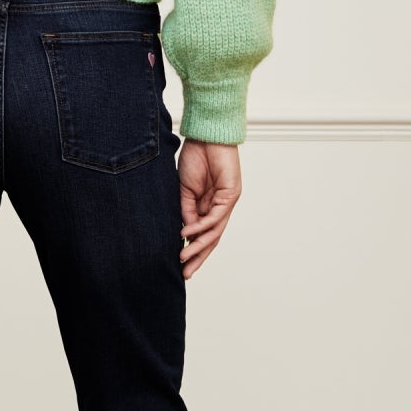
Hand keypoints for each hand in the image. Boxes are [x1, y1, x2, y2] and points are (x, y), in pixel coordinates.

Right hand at [177, 140, 241, 277]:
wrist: (206, 135)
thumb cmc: (195, 157)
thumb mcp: (184, 190)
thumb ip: (185, 210)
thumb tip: (184, 233)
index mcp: (208, 206)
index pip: (203, 234)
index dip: (193, 250)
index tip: (179, 264)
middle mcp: (220, 207)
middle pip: (211, 239)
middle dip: (198, 258)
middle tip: (186, 275)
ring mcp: (227, 202)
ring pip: (214, 232)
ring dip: (199, 247)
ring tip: (184, 259)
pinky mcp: (231, 195)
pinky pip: (215, 217)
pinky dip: (200, 227)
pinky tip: (187, 234)